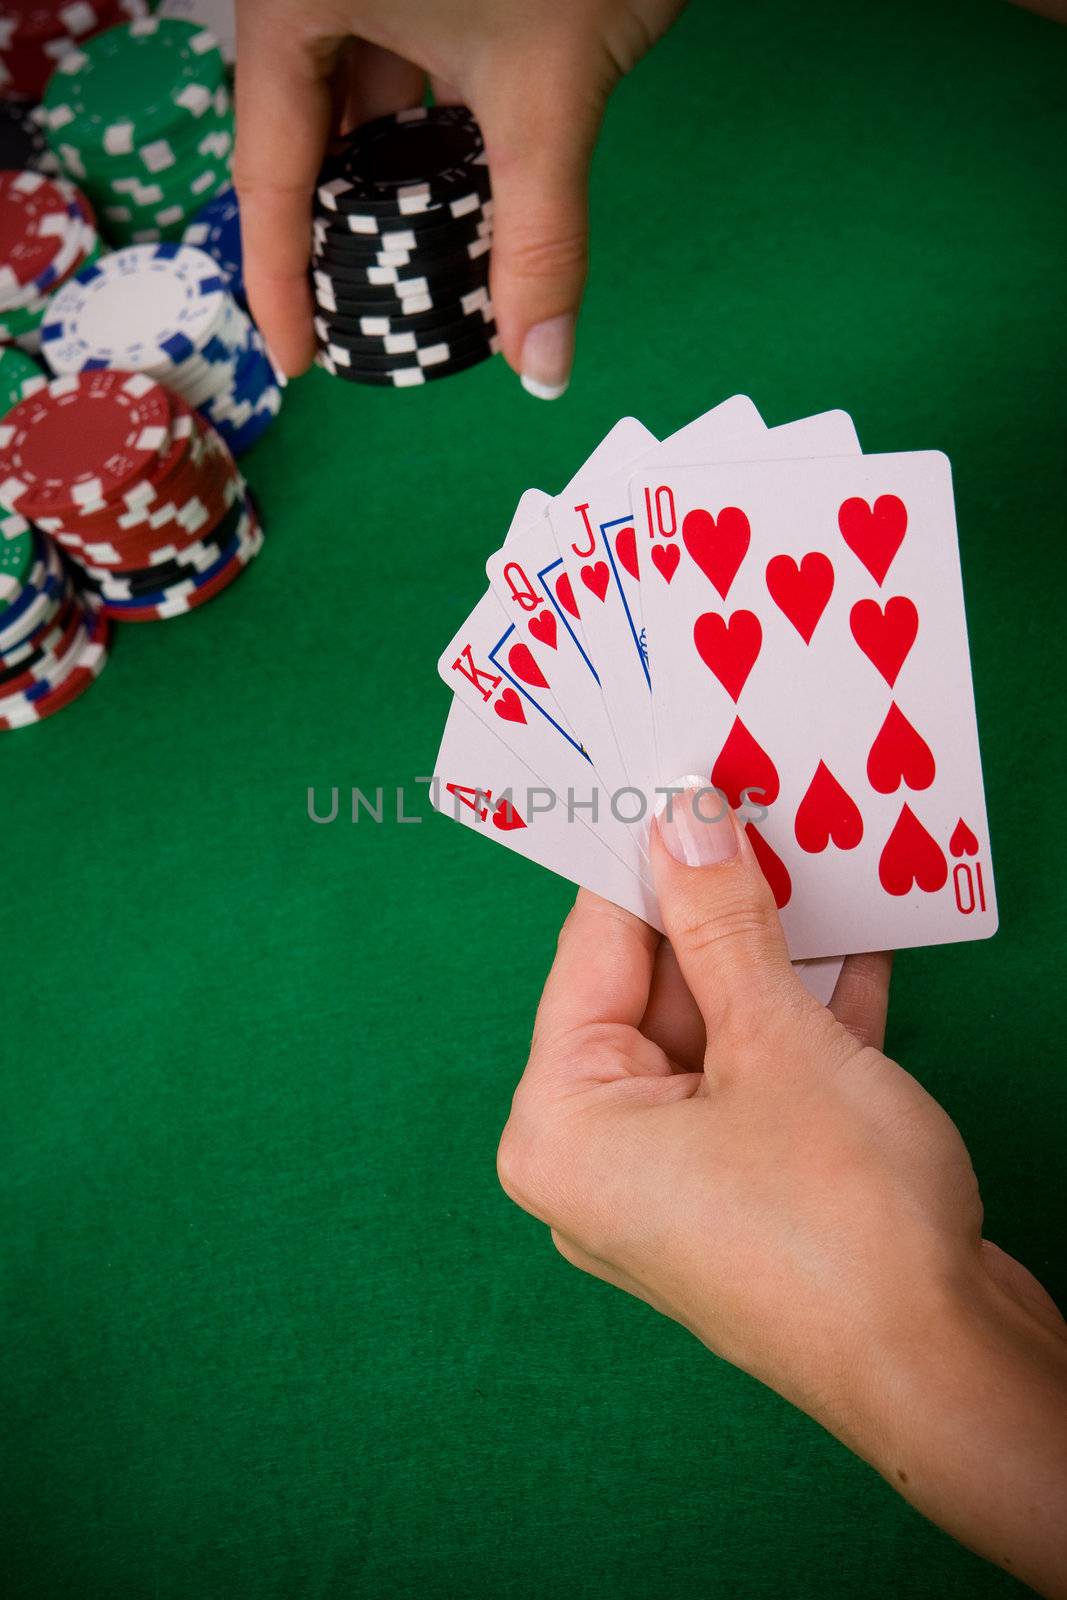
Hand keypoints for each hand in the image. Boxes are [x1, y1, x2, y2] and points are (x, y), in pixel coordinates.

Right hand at [233, 0, 684, 390]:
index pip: (270, 168)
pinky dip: (433, 137)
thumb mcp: (552, 100)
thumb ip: (541, 240)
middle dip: (337, 237)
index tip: (297, 362)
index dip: (278, 278)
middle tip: (360, 326)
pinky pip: (402, 67)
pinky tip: (465, 195)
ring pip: (357, 104)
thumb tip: (543, 370)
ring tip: (419, 276)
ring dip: (393, 191)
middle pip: (303, 138)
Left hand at [499, 783, 1066, 1596]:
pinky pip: (759, 1074)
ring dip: (772, 953)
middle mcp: (599, 1157)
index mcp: (560, 1125)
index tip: (676, 779)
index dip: (642, 857)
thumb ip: (722, 925)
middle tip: (757, 803)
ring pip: (717, 1028)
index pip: (592, 953)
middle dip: (717, 903)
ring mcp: (674, 1179)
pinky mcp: (746, 1190)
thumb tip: (684, 818)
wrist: (950, 1371)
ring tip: (811, 855)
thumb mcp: (776, 1041)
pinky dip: (802, 1016)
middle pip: (653, 989)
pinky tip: (855, 942)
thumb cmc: (840, 1221)